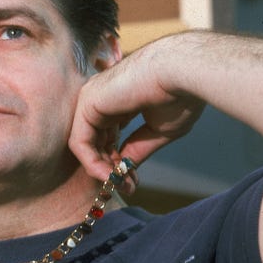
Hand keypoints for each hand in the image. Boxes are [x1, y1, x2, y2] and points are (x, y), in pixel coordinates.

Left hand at [69, 38, 205, 181]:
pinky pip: (80, 143)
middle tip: (127, 187)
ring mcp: (91, 100)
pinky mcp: (86, 104)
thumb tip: (124, 170)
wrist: (182, 74)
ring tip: (120, 183)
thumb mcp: (158, 130)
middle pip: (96, 143)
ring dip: (102, 170)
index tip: (133, 182)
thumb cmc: (178, 96)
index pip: (109, 138)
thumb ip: (137, 148)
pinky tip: (109, 175)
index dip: (119, 163)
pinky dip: (92, 163)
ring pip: (86, 145)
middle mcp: (102, 99)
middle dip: (110, 170)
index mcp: (119, 102)